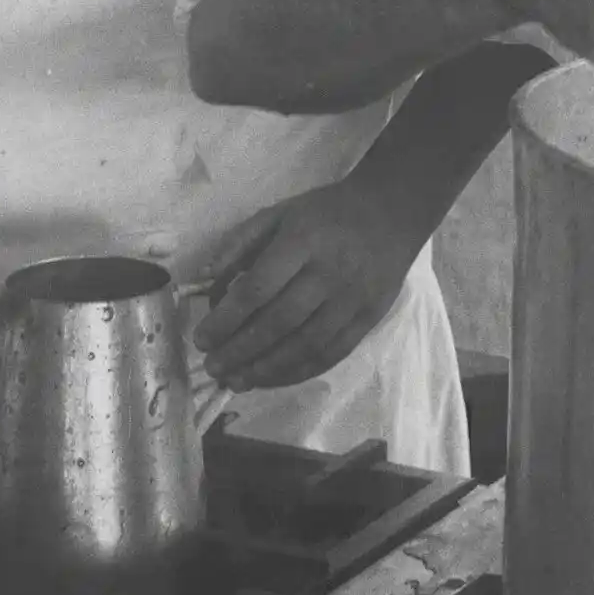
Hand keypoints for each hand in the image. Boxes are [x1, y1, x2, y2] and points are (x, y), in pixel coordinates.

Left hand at [192, 175, 428, 391]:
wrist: (391, 213)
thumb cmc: (326, 214)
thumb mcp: (279, 213)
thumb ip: (239, 243)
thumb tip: (203, 279)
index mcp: (302, 241)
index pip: (259, 288)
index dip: (227, 318)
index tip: (201, 338)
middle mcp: (328, 273)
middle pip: (279, 322)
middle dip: (241, 350)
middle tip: (213, 368)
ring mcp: (352, 299)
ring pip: (305, 345)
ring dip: (267, 369)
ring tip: (237, 381)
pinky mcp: (368, 317)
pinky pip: (332, 353)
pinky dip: (299, 371)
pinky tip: (273, 379)